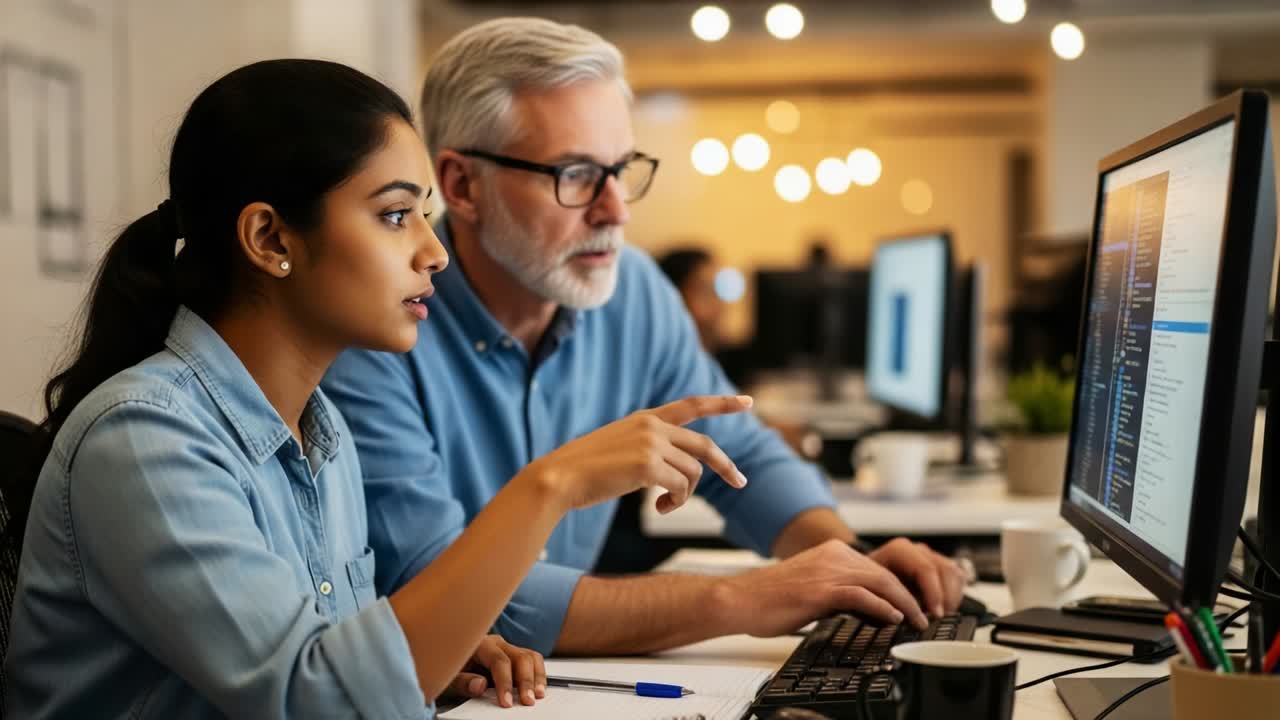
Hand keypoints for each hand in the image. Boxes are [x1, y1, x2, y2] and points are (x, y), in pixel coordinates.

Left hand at [445, 635, 546, 707]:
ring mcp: (508, 648)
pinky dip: (538, 674)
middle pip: (520, 657)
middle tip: (528, 701)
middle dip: (526, 681)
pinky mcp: (513, 656)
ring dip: (537, 676)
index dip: (505, 682)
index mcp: (481, 644)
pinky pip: (532, 661)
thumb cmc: (450, 667)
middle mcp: (498, 643)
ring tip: (538, 695)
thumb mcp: (449, 677)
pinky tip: (539, 688)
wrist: (448, 658)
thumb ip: (462, 681)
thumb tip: (480, 685)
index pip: (499, 661)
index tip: (507, 702)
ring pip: (530, 657)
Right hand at [521, 395, 752, 514]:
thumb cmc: (585, 470)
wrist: (558, 478)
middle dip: (726, 466)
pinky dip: (675, 504)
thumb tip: (679, 472)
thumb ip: (649, 448)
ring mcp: (651, 444)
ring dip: (684, 496)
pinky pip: (680, 489)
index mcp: (645, 418)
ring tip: (664, 506)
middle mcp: (652, 426)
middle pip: (704, 446)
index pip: (692, 404)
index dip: (722, 403)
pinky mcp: (648, 466)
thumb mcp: (620, 447)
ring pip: (693, 474)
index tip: (748, 402)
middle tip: (741, 482)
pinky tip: (658, 510)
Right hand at [715, 539, 930, 635]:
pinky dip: (882, 607)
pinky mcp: (820, 589)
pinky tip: (892, 619)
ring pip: (879, 581)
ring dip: (904, 603)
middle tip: (923, 615)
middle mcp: (832, 556)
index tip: (910, 606)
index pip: (876, 568)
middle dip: (909, 595)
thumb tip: (869, 612)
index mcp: (830, 553)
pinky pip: (862, 595)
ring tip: (916, 620)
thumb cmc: (769, 599)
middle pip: (884, 573)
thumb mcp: (812, 590)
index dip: (898, 588)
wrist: (740, 599)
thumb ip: (840, 594)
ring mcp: (827, 571)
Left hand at [868, 537, 966, 617]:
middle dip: (945, 598)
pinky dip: (954, 595)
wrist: (868, 580)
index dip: (933, 593)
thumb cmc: (869, 586)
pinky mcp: (940, 567)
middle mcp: (917, 551)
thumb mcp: (873, 592)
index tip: (935, 614)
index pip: (925, 569)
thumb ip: (890, 601)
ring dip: (951, 598)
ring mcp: (930, 557)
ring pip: (954, 573)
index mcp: (899, 551)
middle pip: (945, 570)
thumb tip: (907, 616)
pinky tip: (941, 608)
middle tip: (935, 618)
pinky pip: (958, 578)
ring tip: (937, 614)